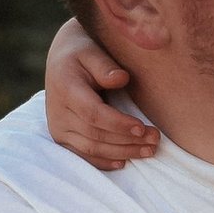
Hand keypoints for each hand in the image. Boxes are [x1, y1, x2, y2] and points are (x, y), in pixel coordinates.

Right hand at [43, 16, 155, 169]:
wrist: (62, 60)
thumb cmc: (84, 52)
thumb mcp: (93, 50)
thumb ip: (105, 65)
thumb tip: (121, 79)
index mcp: (65, 88)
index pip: (93, 114)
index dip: (119, 124)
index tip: (143, 127)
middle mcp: (57, 112)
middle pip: (95, 135)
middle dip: (127, 140)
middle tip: (156, 139)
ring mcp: (58, 128)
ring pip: (91, 149)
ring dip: (122, 152)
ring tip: (149, 150)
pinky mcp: (62, 138)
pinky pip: (83, 155)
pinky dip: (104, 161)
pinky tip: (124, 162)